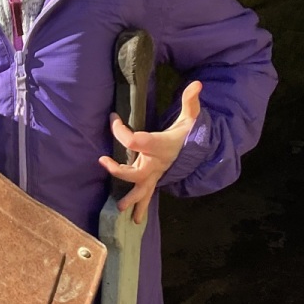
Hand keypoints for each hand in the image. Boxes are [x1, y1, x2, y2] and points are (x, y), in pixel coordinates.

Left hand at [99, 81, 202, 223]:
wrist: (197, 150)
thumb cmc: (188, 133)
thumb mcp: (191, 116)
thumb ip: (190, 101)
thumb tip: (197, 84)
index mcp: (160, 146)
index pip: (136, 140)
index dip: (121, 130)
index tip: (112, 118)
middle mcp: (156, 163)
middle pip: (137, 172)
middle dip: (120, 171)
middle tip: (105, 163)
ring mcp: (155, 174)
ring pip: (143, 189)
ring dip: (132, 200)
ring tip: (120, 209)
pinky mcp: (154, 179)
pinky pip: (146, 195)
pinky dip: (141, 207)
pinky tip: (134, 220)